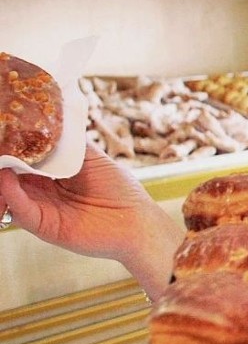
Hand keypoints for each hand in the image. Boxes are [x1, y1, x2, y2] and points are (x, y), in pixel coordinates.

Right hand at [0, 142, 182, 297]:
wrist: (137, 221)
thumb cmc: (120, 188)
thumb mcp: (92, 157)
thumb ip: (70, 142)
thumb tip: (53, 117)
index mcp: (52, 173)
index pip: (24, 157)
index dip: (13, 145)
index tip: (4, 129)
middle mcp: (42, 190)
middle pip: (11, 174)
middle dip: (3, 159)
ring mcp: (42, 208)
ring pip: (10, 192)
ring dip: (0, 177)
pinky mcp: (45, 226)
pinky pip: (22, 211)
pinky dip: (12, 195)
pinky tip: (7, 178)